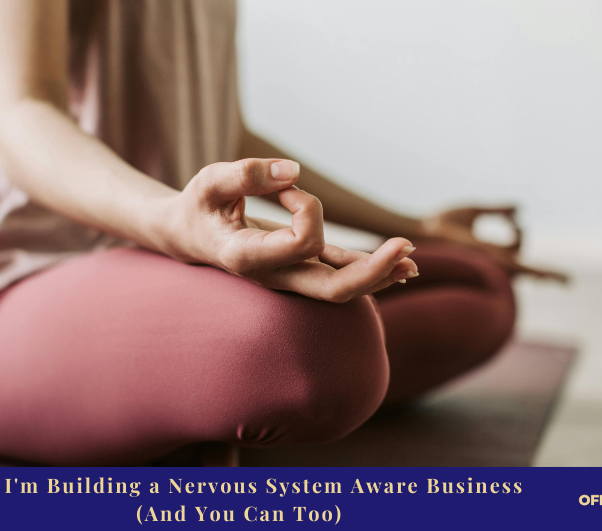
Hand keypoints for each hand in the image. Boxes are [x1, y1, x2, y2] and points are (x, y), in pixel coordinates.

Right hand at [160, 159, 419, 302]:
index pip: (301, 243)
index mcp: (248, 258)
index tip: (286, 184)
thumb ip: (245, 174)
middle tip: (406, 247)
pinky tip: (401, 266)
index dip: (306, 206)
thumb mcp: (209, 182)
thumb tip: (292, 170)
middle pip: (332, 290)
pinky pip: (338, 275)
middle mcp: (274, 276)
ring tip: (413, 260)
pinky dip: (369, 269)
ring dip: (379, 275)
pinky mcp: (300, 268)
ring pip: (341, 288)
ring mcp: (290, 277)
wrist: (188, 237)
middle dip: (372, 272)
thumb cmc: (198, 207)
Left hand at [419, 205, 568, 282]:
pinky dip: (542, 273)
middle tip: (538, 252)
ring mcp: (493, 262)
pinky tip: (559, 280)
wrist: (423, 230)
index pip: (514, 247)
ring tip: (565, 282)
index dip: (520, 231)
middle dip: (535, 257)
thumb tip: (520, 207)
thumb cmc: (440, 222)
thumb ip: (498, 210)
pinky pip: (523, 269)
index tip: (514, 217)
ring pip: (528, 272)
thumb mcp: (475, 211)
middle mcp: (491, 260)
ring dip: (547, 275)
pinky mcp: (493, 261)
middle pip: (522, 260)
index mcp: (487, 250)